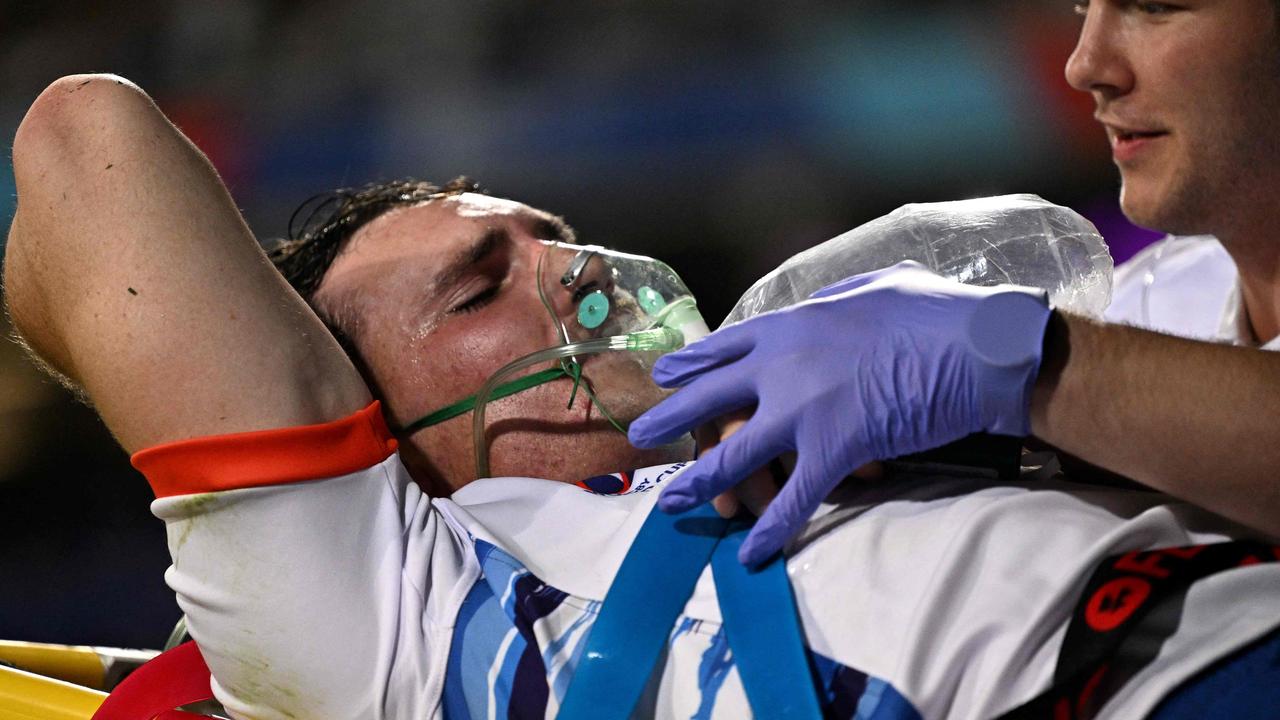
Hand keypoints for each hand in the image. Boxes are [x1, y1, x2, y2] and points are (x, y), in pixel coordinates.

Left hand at [628, 261, 1050, 564]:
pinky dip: (770, 531)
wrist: (974, 346)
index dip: (692, 365)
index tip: (665, 376)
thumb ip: (836, 299)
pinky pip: (794, 499)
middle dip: (672, 420)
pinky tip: (748, 553)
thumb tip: (825, 302)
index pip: (726, 348)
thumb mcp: (874, 287)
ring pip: (734, 455)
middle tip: (642, 438)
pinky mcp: (834, 450)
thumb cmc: (933, 311)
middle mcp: (783, 367)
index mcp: (792, 325)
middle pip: (711, 399)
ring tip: (670, 502)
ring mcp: (803, 410)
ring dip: (699, 483)